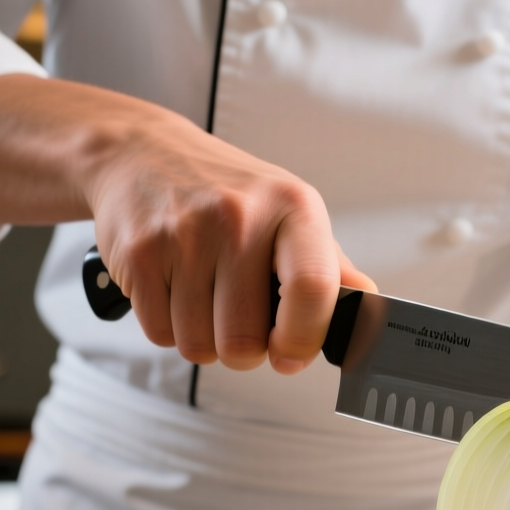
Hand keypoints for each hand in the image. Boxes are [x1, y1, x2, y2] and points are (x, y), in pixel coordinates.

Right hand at [83, 113, 375, 373]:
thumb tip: (370, 311)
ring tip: (207, 300)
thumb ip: (331, 268)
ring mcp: (184, 235)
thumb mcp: (290, 214)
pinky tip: (176, 291)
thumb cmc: (227, 192)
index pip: (312, 289)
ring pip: (200, 346)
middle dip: (245, 351)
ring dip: (205, 341)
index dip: (304, 340)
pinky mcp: (139, 254)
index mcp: (293, 207)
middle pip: (245, 339)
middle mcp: (239, 216)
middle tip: (242, 323)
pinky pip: (161, 335)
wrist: (141, 154)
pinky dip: (170, 329)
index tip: (292, 356)